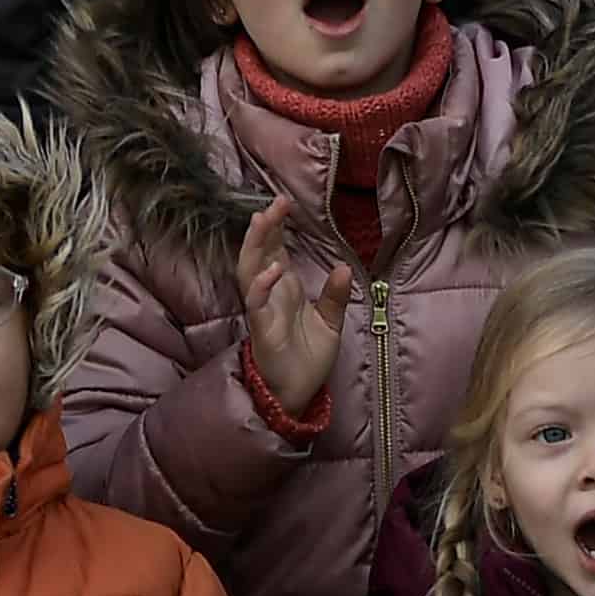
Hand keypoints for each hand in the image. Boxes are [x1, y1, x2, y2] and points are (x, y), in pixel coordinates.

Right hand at [236, 199, 350, 422]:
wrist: (298, 393)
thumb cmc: (307, 357)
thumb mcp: (330, 322)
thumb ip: (336, 296)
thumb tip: (345, 266)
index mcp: (284, 290)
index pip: (275, 250)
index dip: (276, 227)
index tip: (284, 202)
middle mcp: (270, 295)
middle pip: (259, 253)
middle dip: (264, 227)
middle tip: (276, 202)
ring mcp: (263, 311)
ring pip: (249, 271)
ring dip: (255, 246)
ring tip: (263, 221)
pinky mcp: (262, 330)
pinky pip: (256, 304)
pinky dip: (261, 285)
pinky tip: (272, 269)